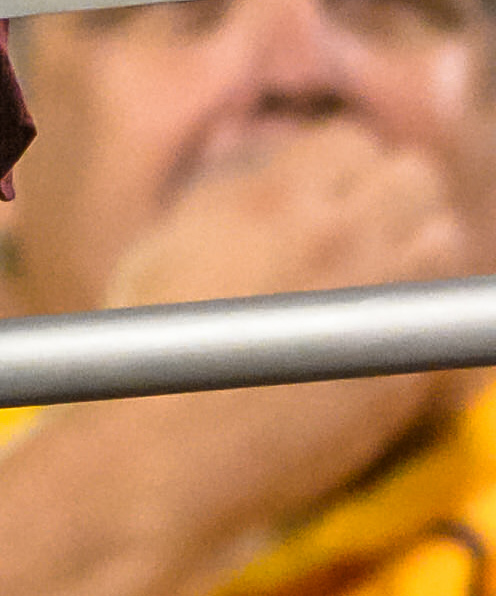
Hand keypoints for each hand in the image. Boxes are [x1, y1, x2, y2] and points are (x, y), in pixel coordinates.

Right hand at [96, 117, 474, 593]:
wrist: (163, 455)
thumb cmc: (151, 350)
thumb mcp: (172, 235)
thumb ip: (243, 190)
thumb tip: (286, 172)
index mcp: (277, 200)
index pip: (352, 140)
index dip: (333, 166)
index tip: (318, 192)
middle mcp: (342, 241)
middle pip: (414, 178)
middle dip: (386, 195)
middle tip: (351, 228)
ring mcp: (383, 308)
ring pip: (444, 238)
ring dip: (413, 246)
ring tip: (367, 277)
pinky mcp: (407, 371)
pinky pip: (438, 315)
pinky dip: (414, 313)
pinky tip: (368, 331)